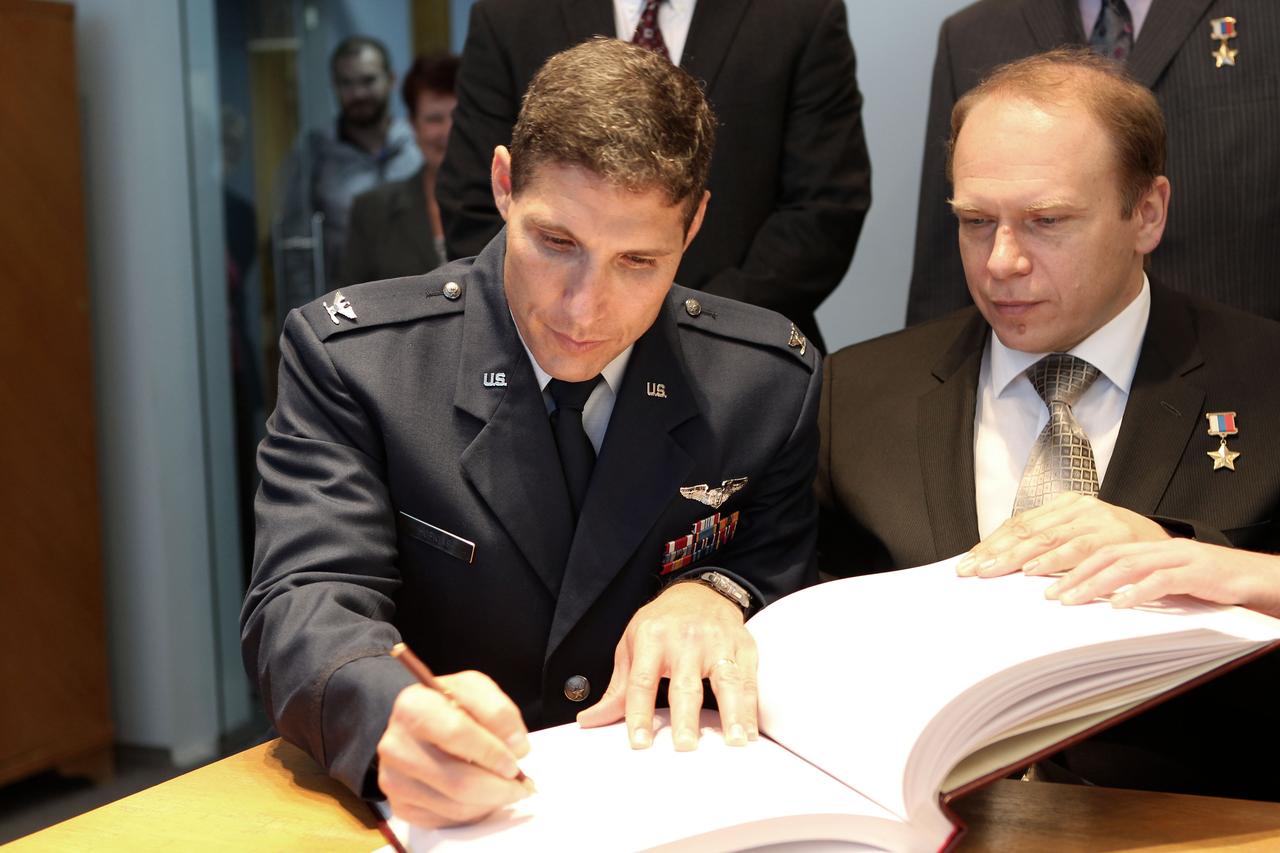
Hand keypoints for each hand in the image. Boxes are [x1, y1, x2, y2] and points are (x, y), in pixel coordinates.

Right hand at [376, 672, 533, 827]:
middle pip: (459, 781)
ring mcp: (394, 779)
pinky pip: (447, 819)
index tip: (516, 759)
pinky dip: (474, 811)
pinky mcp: (401, 805)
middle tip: (521, 784)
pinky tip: (482, 795)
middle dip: (500, 787)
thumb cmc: (447, 706)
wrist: (413, 725)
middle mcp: (396, 745)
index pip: (457, 733)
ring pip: (457, 806)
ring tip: (506, 788)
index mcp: (413, 706)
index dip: (492, 751)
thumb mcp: (473, 690)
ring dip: (491, 801)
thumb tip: (517, 747)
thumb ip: (500, 712)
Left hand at [576, 581, 756, 751]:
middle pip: (685, 684)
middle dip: (685, 717)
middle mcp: (685, 639)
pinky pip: (748, 680)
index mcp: (652, 638)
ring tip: (735, 741)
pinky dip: (751, 708)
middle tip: (685, 746)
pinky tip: (750, 732)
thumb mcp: (632, 646)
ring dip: (732, 713)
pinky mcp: (743, 645)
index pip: (642, 682)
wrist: (700, 592)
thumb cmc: (662, 624)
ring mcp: (718, 642)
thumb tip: (588, 721)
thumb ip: (617, 689)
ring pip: (725, 681)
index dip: (639, 714)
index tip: (640, 743)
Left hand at [956, 493, 1168, 577]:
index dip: (995, 544)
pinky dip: (1080, 574)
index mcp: (1072, 507)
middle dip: (1005, 555)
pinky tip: (1063, 589)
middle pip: (1040, 533)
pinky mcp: (1136, 544)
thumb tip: (1003, 563)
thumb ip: (1050, 544)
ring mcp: (1113, 526)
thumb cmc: (1124, 547)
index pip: (1024, 525)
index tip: (970, 564)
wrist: (1184, 553)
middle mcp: (1089, 512)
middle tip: (980, 572)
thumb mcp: (1084, 538)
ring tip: (1019, 577)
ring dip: (1041, 563)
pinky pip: (1104, 559)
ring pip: (1069, 545)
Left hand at [1044, 538, 1279, 615]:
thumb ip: (1132, 579)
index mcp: (1144, 543)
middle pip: (1103, 553)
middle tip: (1045, 592)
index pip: (1095, 546)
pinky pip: (1162, 581)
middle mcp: (1156, 545)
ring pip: (1127, 565)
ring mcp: (1177, 557)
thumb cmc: (1206, 580)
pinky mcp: (1198, 573)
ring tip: (1070, 600)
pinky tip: (1117, 605)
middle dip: (1070, 572)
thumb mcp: (1163, 576)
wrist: (1256, 575)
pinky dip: (1137, 592)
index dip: (1066, 559)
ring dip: (1094, 583)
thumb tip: (1094, 595)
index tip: (1037, 576)